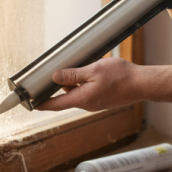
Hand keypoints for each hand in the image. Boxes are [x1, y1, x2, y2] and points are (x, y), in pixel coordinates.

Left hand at [36, 60, 171, 110]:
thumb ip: (73, 75)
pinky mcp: (103, 98)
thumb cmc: (121, 77)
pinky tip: (90, 70)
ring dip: (74, 81)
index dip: (40, 104)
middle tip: (53, 72)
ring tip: (78, 66)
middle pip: (65, 97)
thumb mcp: (93, 70)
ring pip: (77, 92)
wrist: (143, 84)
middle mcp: (87, 104)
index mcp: (81, 99)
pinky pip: (87, 90)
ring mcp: (96, 102)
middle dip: (58, 86)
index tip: (28, 103)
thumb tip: (56, 77)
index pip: (54, 105)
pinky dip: (84, 81)